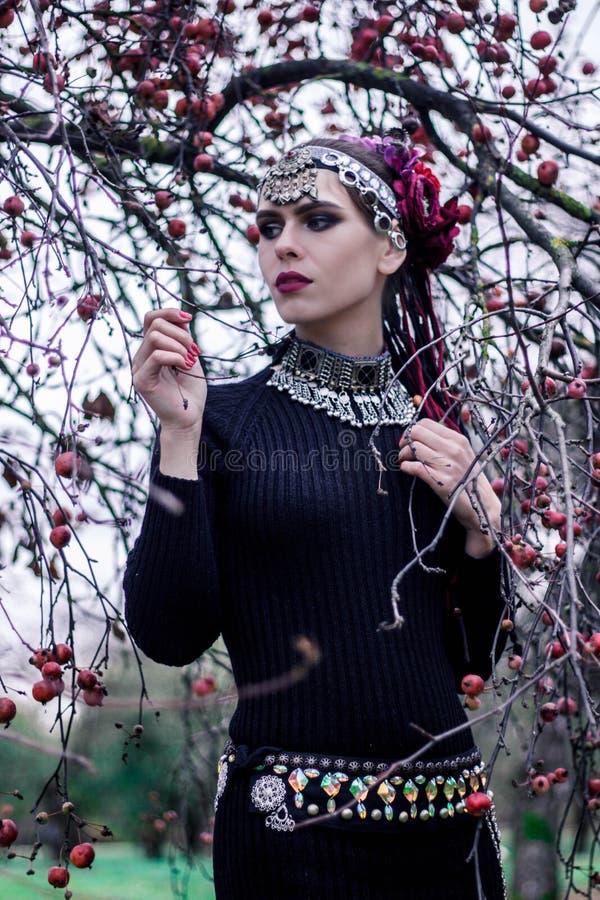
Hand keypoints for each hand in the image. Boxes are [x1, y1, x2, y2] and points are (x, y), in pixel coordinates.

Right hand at [132, 308, 206, 435]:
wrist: (189, 417)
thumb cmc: (190, 390)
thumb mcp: (189, 355)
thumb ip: (182, 336)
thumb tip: (181, 316)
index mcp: (150, 349)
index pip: (151, 318)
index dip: (169, 312)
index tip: (189, 319)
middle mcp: (141, 356)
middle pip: (155, 325)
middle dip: (181, 333)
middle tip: (195, 351)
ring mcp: (138, 368)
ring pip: (154, 337)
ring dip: (179, 345)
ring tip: (191, 361)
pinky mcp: (141, 380)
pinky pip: (157, 356)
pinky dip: (176, 357)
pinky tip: (186, 366)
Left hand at [398, 419, 500, 556]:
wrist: (482, 506)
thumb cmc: (469, 480)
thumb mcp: (463, 454)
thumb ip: (445, 443)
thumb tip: (421, 433)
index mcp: (458, 439)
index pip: (426, 423)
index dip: (412, 430)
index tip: (409, 440)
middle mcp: (453, 449)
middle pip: (416, 432)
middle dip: (404, 441)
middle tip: (403, 450)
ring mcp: (447, 464)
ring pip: (413, 448)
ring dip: (403, 455)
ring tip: (405, 461)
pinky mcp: (440, 481)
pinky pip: (414, 467)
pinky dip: (406, 467)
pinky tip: (407, 469)